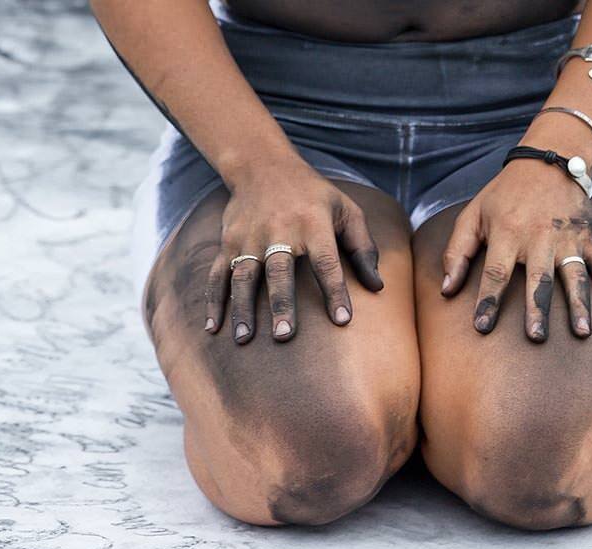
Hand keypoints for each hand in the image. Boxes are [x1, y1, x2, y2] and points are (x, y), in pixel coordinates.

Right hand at [204, 155, 382, 342]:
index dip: (335, 291)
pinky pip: (218, 275)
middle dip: (281, 304)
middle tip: (285, 336)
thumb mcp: (347, 210)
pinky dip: (214, 302)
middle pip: (279, 271)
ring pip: (244, 277)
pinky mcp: (228, 243)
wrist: (263, 165)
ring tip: (245, 340)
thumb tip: (378, 286)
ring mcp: (248, 237)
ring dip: (243, 309)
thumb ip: (363, 248)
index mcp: (313, 224)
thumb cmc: (315, 196)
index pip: (326, 262)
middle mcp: (279, 231)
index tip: (342, 321)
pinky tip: (214, 329)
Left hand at [440, 158, 591, 341]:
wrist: (548, 160)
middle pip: (538, 277)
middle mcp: (538, 237)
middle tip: (536, 338)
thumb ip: (456, 252)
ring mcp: (568, 238)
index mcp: (507, 233)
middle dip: (537, 308)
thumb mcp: (472, 216)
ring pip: (575, 275)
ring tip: (582, 333)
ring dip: (580, 304)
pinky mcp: (589, 237)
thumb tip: (446, 290)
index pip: (495, 272)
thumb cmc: (503, 196)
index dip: (487, 301)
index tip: (482, 328)